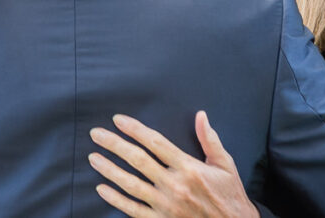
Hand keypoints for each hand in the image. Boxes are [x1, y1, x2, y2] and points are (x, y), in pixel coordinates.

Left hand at [88, 112, 257, 217]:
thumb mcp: (226, 166)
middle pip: (137, 160)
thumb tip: (201, 115)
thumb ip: (210, 140)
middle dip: (113, 144)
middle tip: (96, 134)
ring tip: (93, 158)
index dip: (134, 129)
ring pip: (130, 184)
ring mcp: (167, 205)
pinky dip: (116, 199)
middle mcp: (175, 185)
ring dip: (109, 169)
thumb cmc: (231, 197)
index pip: (155, 143)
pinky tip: (102, 189)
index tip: (117, 120)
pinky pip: (133, 210)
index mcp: (189, 168)